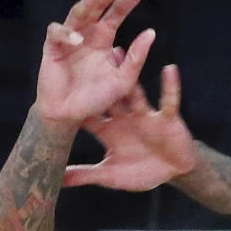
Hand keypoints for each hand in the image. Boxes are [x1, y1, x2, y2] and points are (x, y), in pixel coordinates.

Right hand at [36, 0, 155, 126]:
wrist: (69, 116)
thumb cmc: (95, 99)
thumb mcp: (123, 80)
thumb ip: (136, 58)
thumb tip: (151, 32)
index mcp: (104, 37)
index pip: (118, 11)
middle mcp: (87, 33)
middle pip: (99, 4)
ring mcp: (69, 38)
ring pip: (78, 11)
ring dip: (88, 0)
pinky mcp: (52, 47)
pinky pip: (57, 32)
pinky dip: (67, 33)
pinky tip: (77, 40)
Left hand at [64, 66, 198, 192]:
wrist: (173, 172)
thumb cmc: (141, 173)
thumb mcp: (109, 175)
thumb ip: (84, 175)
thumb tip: (57, 180)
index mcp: (110, 130)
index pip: (89, 114)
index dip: (75, 103)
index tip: (57, 88)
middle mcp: (125, 118)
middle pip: (110, 95)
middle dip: (99, 78)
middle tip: (82, 55)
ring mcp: (146, 116)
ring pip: (136, 92)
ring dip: (129, 73)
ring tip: (119, 50)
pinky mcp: (166, 118)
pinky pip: (169, 100)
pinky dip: (170, 87)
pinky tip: (170, 69)